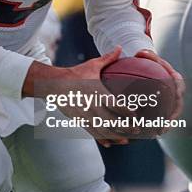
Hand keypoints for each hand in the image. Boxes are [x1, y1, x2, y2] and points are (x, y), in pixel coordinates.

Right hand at [23, 47, 137, 141]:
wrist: (54, 84)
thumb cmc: (76, 73)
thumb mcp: (92, 65)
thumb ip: (108, 58)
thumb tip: (119, 47)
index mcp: (97, 92)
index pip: (116, 105)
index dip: (127, 112)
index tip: (137, 115)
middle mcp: (92, 106)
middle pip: (112, 121)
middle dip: (125, 127)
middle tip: (137, 130)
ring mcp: (85, 115)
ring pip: (103, 130)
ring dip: (115, 136)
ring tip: (126, 140)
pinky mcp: (80, 120)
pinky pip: (92, 133)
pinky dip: (102, 139)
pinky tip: (110, 143)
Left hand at [134, 49, 184, 126]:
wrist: (152, 70)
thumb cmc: (152, 63)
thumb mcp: (150, 57)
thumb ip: (147, 55)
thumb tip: (140, 53)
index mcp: (175, 79)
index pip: (179, 83)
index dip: (180, 88)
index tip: (178, 93)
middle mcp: (175, 92)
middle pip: (178, 104)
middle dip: (174, 115)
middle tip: (167, 123)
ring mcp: (171, 101)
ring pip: (171, 114)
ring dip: (167, 124)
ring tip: (159, 131)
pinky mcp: (164, 108)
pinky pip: (162, 116)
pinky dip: (158, 124)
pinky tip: (150, 131)